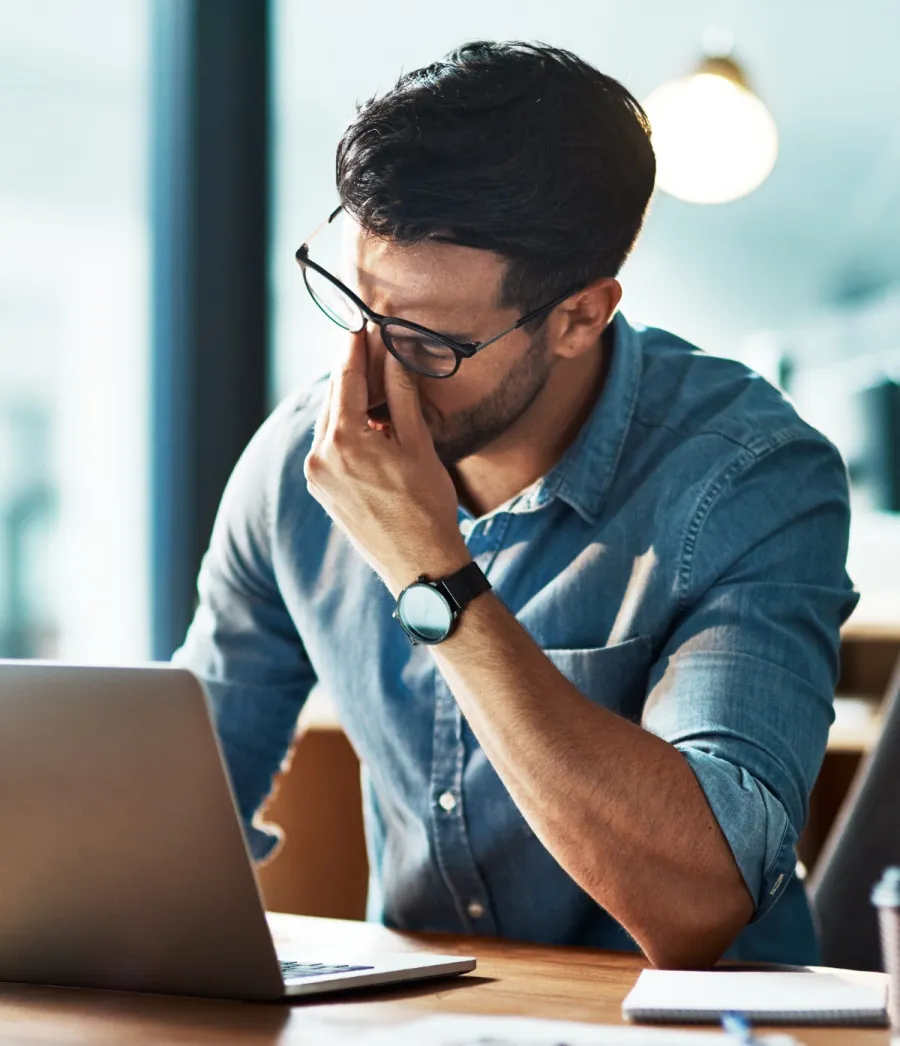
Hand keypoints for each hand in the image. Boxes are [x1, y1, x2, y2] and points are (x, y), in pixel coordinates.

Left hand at [304, 332, 470, 595]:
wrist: (419, 563)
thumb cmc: (426, 505)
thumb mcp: (418, 444)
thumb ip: (402, 396)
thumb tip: (396, 353)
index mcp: (344, 440)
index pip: (346, 379)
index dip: (354, 348)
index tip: (359, 323)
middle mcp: (320, 457)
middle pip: (335, 399)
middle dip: (352, 374)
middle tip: (368, 347)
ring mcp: (317, 476)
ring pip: (330, 423)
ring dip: (350, 403)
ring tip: (375, 387)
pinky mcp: (322, 491)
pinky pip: (329, 447)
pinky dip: (345, 430)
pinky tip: (369, 426)